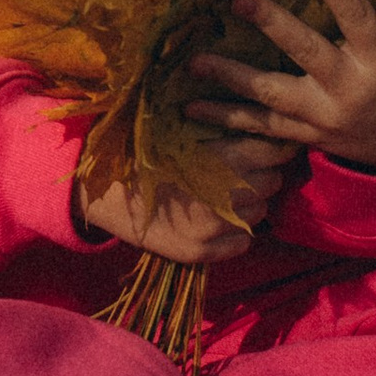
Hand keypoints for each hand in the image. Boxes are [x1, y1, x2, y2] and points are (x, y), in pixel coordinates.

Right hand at [75, 142, 283, 263]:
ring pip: (260, 212)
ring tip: (225, 193)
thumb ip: (225, 129)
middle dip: (263, 173)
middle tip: (243, 169)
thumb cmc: (144, 150)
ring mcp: (213, 229)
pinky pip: (243, 243)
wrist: (101, 188)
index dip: (274, 146)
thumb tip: (265, 122)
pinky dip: (236, 232)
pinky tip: (216, 219)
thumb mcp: (185, 130)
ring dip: (250, 203)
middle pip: (273, 182)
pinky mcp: (200, 253)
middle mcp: (224, 197)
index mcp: (223, 160)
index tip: (267, 145)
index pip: (275, 151)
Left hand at [187, 0, 375, 178]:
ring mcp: (323, 119)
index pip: (356, 16)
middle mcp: (349, 90)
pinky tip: (188, 111)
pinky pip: (262, 132)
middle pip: (306, 55)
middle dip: (272, 27)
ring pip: (271, 98)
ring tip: (192, 62)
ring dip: (230, 80)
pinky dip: (226, 123)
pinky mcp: (305, 138)